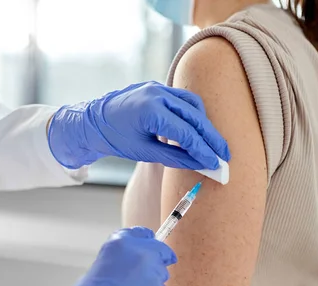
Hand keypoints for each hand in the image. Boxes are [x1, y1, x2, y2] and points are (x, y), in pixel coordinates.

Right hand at [42, 227, 174, 285]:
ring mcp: (155, 276)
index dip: (147, 242)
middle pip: (158, 253)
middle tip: (143, 279)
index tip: (152, 246)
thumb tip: (131, 267)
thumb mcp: (99, 271)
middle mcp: (142, 255)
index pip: (143, 234)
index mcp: (121, 244)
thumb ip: (119, 263)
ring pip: (159, 277)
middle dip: (154, 263)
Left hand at [47, 81, 230, 168]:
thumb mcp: (145, 152)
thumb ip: (175, 158)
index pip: (186, 133)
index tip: (216, 164)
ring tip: (213, 143)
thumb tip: (201, 164)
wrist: (92, 121)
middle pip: (195, 116)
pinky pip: (183, 99)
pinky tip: (198, 129)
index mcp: (150, 111)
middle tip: (225, 155)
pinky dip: (194, 114)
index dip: (204, 150)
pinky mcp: (157, 87)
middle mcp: (156, 94)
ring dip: (205, 124)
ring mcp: (157, 88)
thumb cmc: (115, 138)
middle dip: (212, 137)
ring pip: (193, 104)